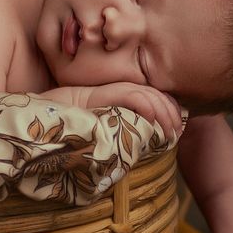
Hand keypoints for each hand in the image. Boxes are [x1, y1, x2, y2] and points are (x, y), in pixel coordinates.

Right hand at [59, 80, 186, 139]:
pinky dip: (148, 109)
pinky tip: (152, 123)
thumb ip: (128, 127)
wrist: (57, 113)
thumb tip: (148, 143)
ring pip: (152, 97)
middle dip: (172, 117)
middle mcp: (128, 88)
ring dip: (164, 117)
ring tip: (169, 135)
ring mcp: (119, 89)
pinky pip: (135, 97)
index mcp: (130, 94)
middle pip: (161, 97)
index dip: (171, 114)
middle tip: (176, 136)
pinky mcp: (109, 92)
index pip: (160, 99)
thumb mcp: (112, 125)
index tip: (175, 133)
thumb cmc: (82, 123)